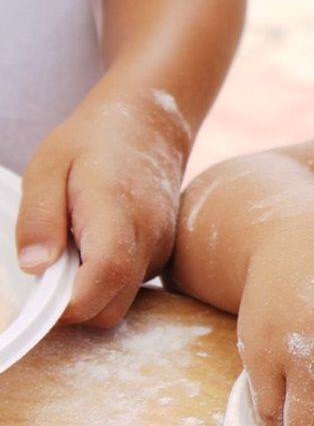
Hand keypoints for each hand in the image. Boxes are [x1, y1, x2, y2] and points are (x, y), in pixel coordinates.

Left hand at [15, 90, 187, 326]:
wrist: (150, 123)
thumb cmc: (93, 140)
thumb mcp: (48, 166)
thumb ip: (39, 218)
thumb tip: (33, 268)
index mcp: (118, 212)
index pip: (104, 276)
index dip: (65, 302)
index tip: (35, 294)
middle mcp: (148, 238)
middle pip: (109, 308)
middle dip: (72, 306)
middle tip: (48, 267)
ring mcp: (160, 248)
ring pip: (118, 303)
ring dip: (88, 294)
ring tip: (71, 250)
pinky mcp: (161, 254)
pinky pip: (128, 289)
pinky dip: (104, 284)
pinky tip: (91, 248)